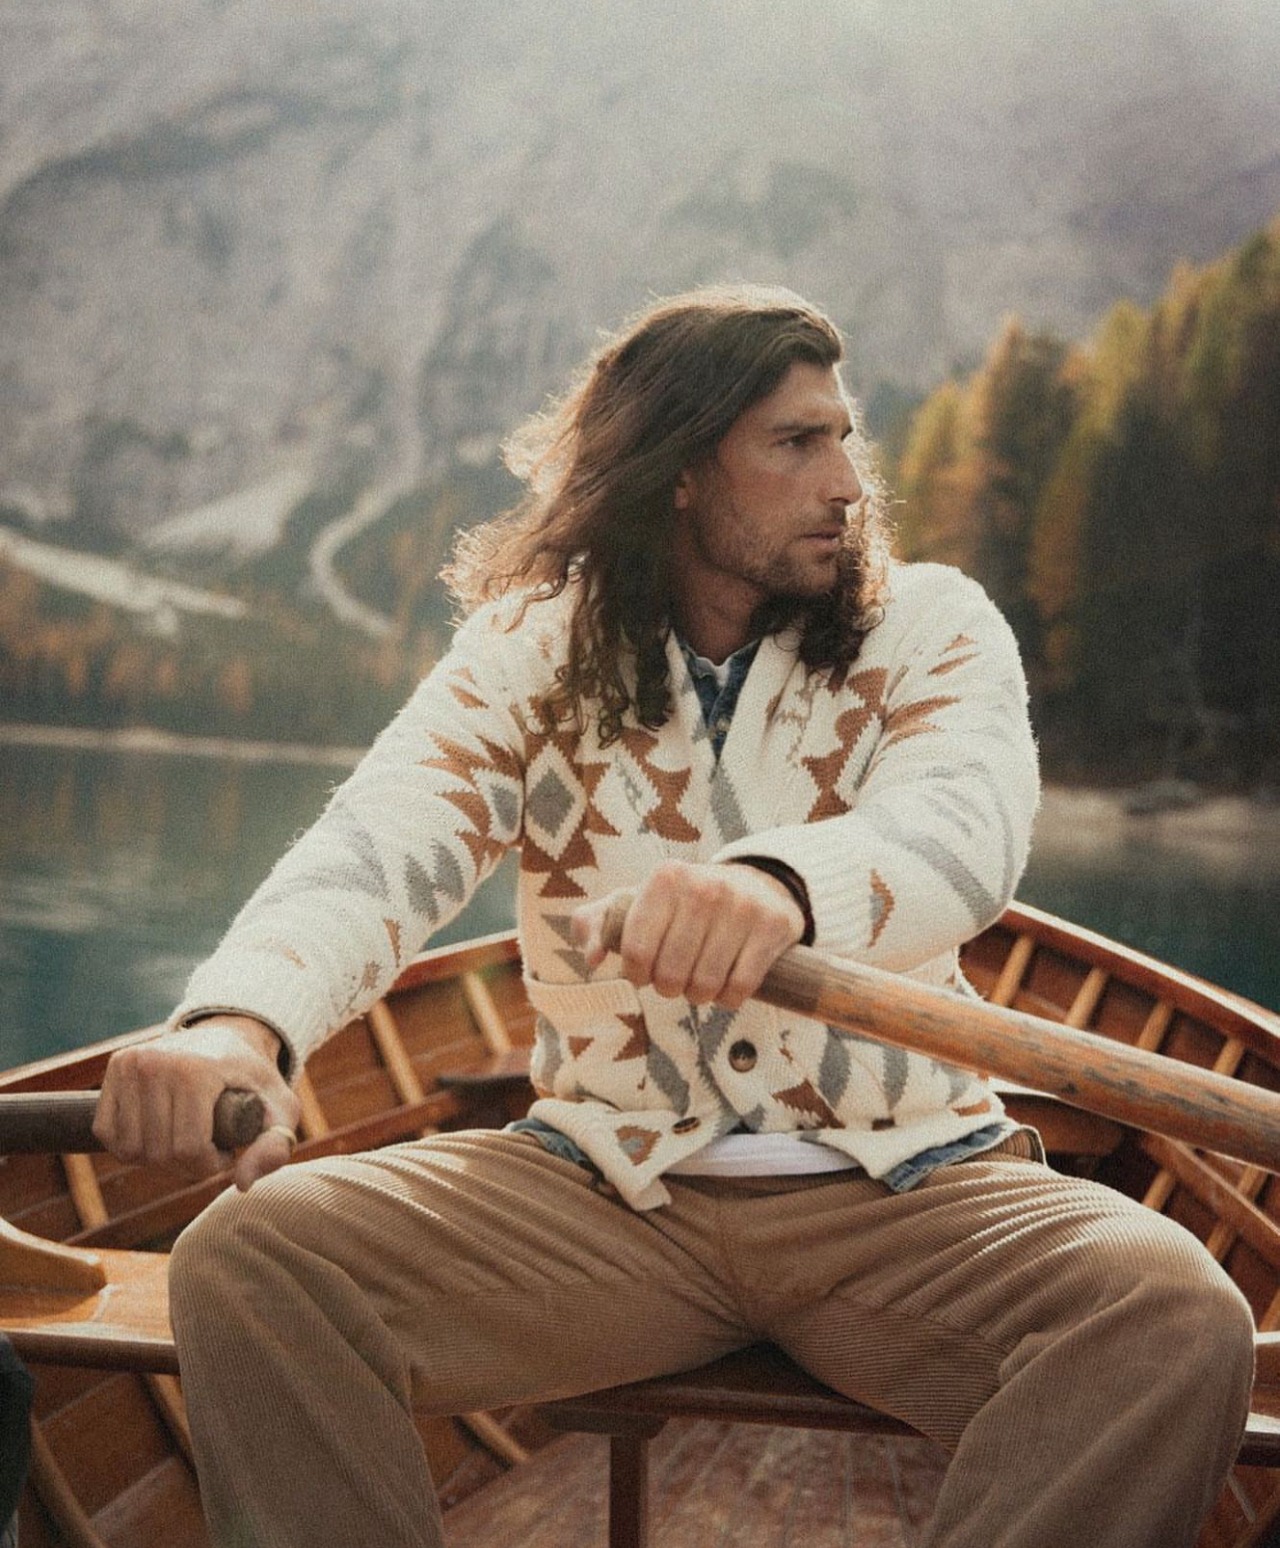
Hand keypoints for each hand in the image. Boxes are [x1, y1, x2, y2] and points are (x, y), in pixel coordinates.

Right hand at [93, 1015, 300, 1191]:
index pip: (188, 1149)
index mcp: (196, 1071)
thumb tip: (241, 1184)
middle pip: (159, 1153)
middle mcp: (157, 1063)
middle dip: (186, 1166)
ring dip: (157, 1159)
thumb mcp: (280, 1108)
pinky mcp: (116, 1066)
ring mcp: (131, 1063)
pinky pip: (107, 1132)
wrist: (228, 1038)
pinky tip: (158, 1133)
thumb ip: (274, 1146)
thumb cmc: (254, 1081)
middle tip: (209, 1149)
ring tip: (187, 1140)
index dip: (209, 1166)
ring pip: (129, 1149)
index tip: (227, 1154)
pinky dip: (130, 1146)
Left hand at [571, 861, 804, 1009]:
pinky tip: (726, 988)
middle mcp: (704, 887)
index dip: (637, 975)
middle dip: (669, 988)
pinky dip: (729, 998)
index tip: (645, 973)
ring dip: (699, 996)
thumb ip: (595, 925)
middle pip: (671, 974)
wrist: (756, 886)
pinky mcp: (772, 926)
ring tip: (699, 982)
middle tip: (675, 980)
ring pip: (706, 985)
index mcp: (666, 878)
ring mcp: (742, 906)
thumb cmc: (682, 905)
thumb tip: (593, 960)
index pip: (636, 951)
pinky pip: (741, 987)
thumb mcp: (636, 903)